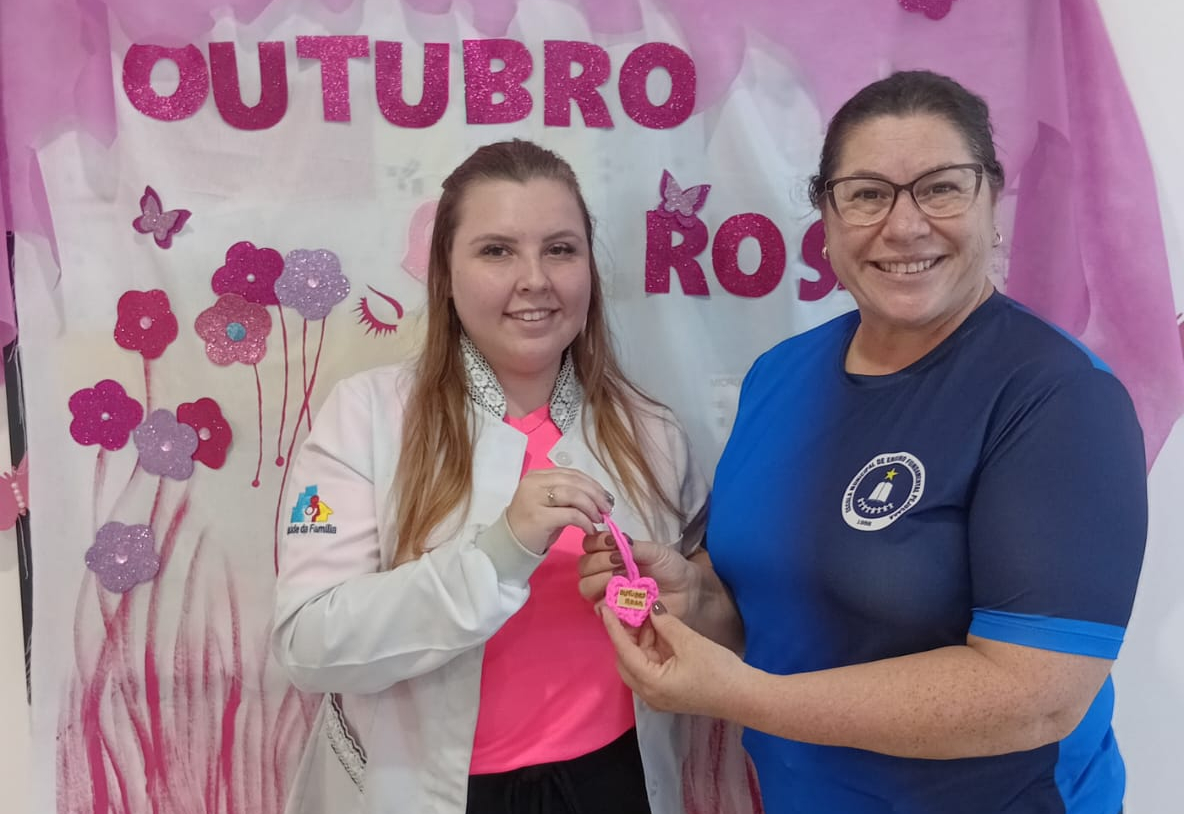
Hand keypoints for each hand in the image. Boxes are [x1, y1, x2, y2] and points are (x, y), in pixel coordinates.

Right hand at [505, 468, 614, 553]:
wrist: (509, 545)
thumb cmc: (532, 526)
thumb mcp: (550, 505)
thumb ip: (569, 496)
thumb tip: (599, 497)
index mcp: (537, 476)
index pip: (571, 473)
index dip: (592, 484)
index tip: (605, 497)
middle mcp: (534, 483)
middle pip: (574, 482)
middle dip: (596, 494)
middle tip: (607, 509)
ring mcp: (534, 499)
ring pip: (574, 494)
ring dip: (591, 506)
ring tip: (598, 518)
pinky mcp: (538, 517)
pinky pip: (570, 514)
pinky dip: (585, 521)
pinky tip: (590, 529)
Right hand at [577, 532, 700, 618]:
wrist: (687, 591)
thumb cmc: (670, 567)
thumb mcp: (655, 551)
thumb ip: (634, 547)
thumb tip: (615, 540)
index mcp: (610, 554)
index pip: (588, 545)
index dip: (596, 542)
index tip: (612, 543)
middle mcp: (603, 572)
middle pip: (583, 567)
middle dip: (598, 562)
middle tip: (620, 562)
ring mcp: (607, 593)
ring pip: (586, 588)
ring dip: (600, 580)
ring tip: (622, 578)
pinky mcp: (614, 613)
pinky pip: (599, 609)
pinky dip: (608, 601)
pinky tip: (624, 596)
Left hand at [599, 603, 746, 718]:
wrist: (744, 697)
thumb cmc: (718, 671)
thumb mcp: (690, 642)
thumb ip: (666, 624)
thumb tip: (650, 607)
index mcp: (650, 683)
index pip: (624, 651)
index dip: (614, 627)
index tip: (606, 607)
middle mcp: (648, 694)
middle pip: (626, 659)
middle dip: (626, 633)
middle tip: (629, 608)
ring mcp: (657, 695)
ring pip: (638, 663)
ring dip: (641, 639)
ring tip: (646, 614)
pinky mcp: (667, 692)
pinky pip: (650, 667)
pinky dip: (651, 649)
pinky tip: (658, 629)